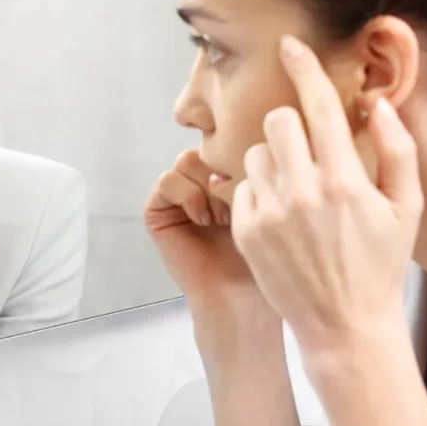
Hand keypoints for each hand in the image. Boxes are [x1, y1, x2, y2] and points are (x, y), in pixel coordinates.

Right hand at [145, 150, 266, 314]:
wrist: (240, 293)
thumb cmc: (263, 253)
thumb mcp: (269, 199)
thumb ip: (257, 164)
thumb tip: (253, 131)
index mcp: (227, 175)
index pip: (227, 142)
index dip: (242, 156)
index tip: (259, 187)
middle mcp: (201, 183)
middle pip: (206, 147)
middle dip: (224, 171)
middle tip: (241, 203)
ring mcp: (178, 196)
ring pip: (186, 160)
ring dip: (207, 185)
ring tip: (222, 216)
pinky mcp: (157, 211)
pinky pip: (167, 180)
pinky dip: (187, 195)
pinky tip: (204, 220)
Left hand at [231, 35, 422, 352]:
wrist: (342, 324)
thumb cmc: (378, 264)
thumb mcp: (405, 208)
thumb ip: (397, 150)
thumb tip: (378, 105)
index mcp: (344, 181)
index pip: (319, 107)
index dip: (303, 68)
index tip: (289, 45)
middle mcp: (302, 192)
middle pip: (277, 122)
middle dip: (290, 125)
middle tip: (305, 149)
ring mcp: (269, 212)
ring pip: (255, 153)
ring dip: (273, 160)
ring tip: (295, 192)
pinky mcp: (246, 230)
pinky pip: (242, 185)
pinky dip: (257, 191)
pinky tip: (279, 217)